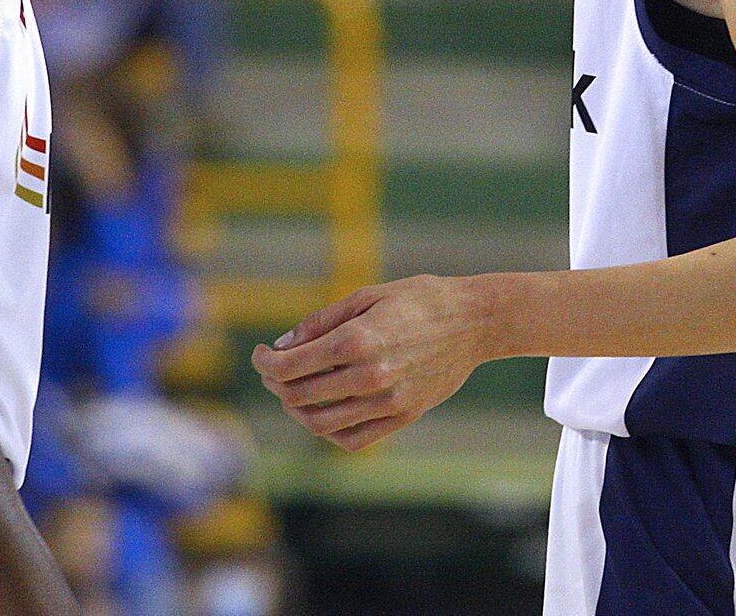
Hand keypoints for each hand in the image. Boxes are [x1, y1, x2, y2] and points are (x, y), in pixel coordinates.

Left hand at [251, 276, 490, 451]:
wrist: (474, 321)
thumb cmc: (419, 299)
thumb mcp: (367, 297)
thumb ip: (321, 323)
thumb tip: (282, 345)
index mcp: (357, 340)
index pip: (291, 366)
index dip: (265, 362)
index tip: (260, 354)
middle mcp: (370, 376)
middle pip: (301, 396)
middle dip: (276, 384)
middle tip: (273, 369)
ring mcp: (388, 402)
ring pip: (321, 423)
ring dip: (297, 410)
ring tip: (293, 391)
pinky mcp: (403, 417)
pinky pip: (352, 439)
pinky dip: (327, 430)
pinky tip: (321, 412)